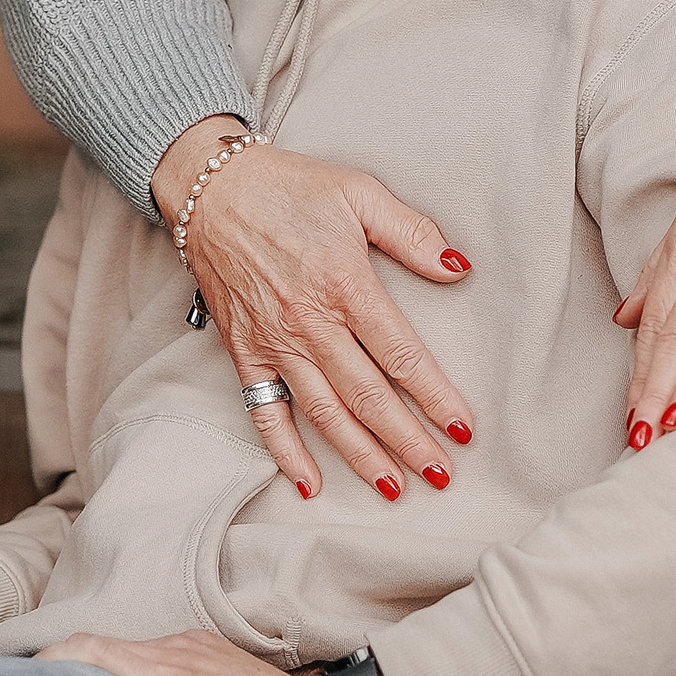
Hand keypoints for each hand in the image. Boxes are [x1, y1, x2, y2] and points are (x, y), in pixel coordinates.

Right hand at [154, 116, 475, 501]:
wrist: (212, 189)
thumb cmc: (290, 187)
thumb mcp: (359, 193)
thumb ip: (412, 233)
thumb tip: (459, 268)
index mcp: (346, 285)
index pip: (401, 355)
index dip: (435, 396)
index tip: (463, 428)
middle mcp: (311, 324)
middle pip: (369, 397)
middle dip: (409, 442)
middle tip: (442, 475)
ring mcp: (275, 343)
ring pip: (324, 414)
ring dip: (361, 456)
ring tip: (393, 488)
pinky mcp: (245, 351)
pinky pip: (265, 412)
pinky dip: (285, 452)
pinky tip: (309, 483)